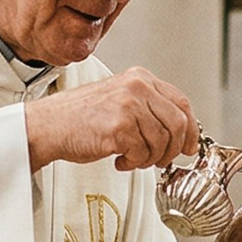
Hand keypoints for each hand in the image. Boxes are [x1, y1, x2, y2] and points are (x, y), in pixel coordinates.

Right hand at [23, 67, 198, 171]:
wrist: (49, 125)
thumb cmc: (82, 117)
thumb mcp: (121, 100)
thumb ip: (150, 109)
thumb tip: (184, 133)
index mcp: (140, 78)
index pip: (182, 103)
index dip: (191, 129)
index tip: (189, 146)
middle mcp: (137, 87)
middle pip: (178, 125)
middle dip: (172, 149)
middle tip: (159, 160)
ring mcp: (128, 106)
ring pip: (162, 143)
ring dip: (148, 158)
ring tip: (131, 157)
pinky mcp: (118, 127)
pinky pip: (142, 154)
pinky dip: (133, 163)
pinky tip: (118, 159)